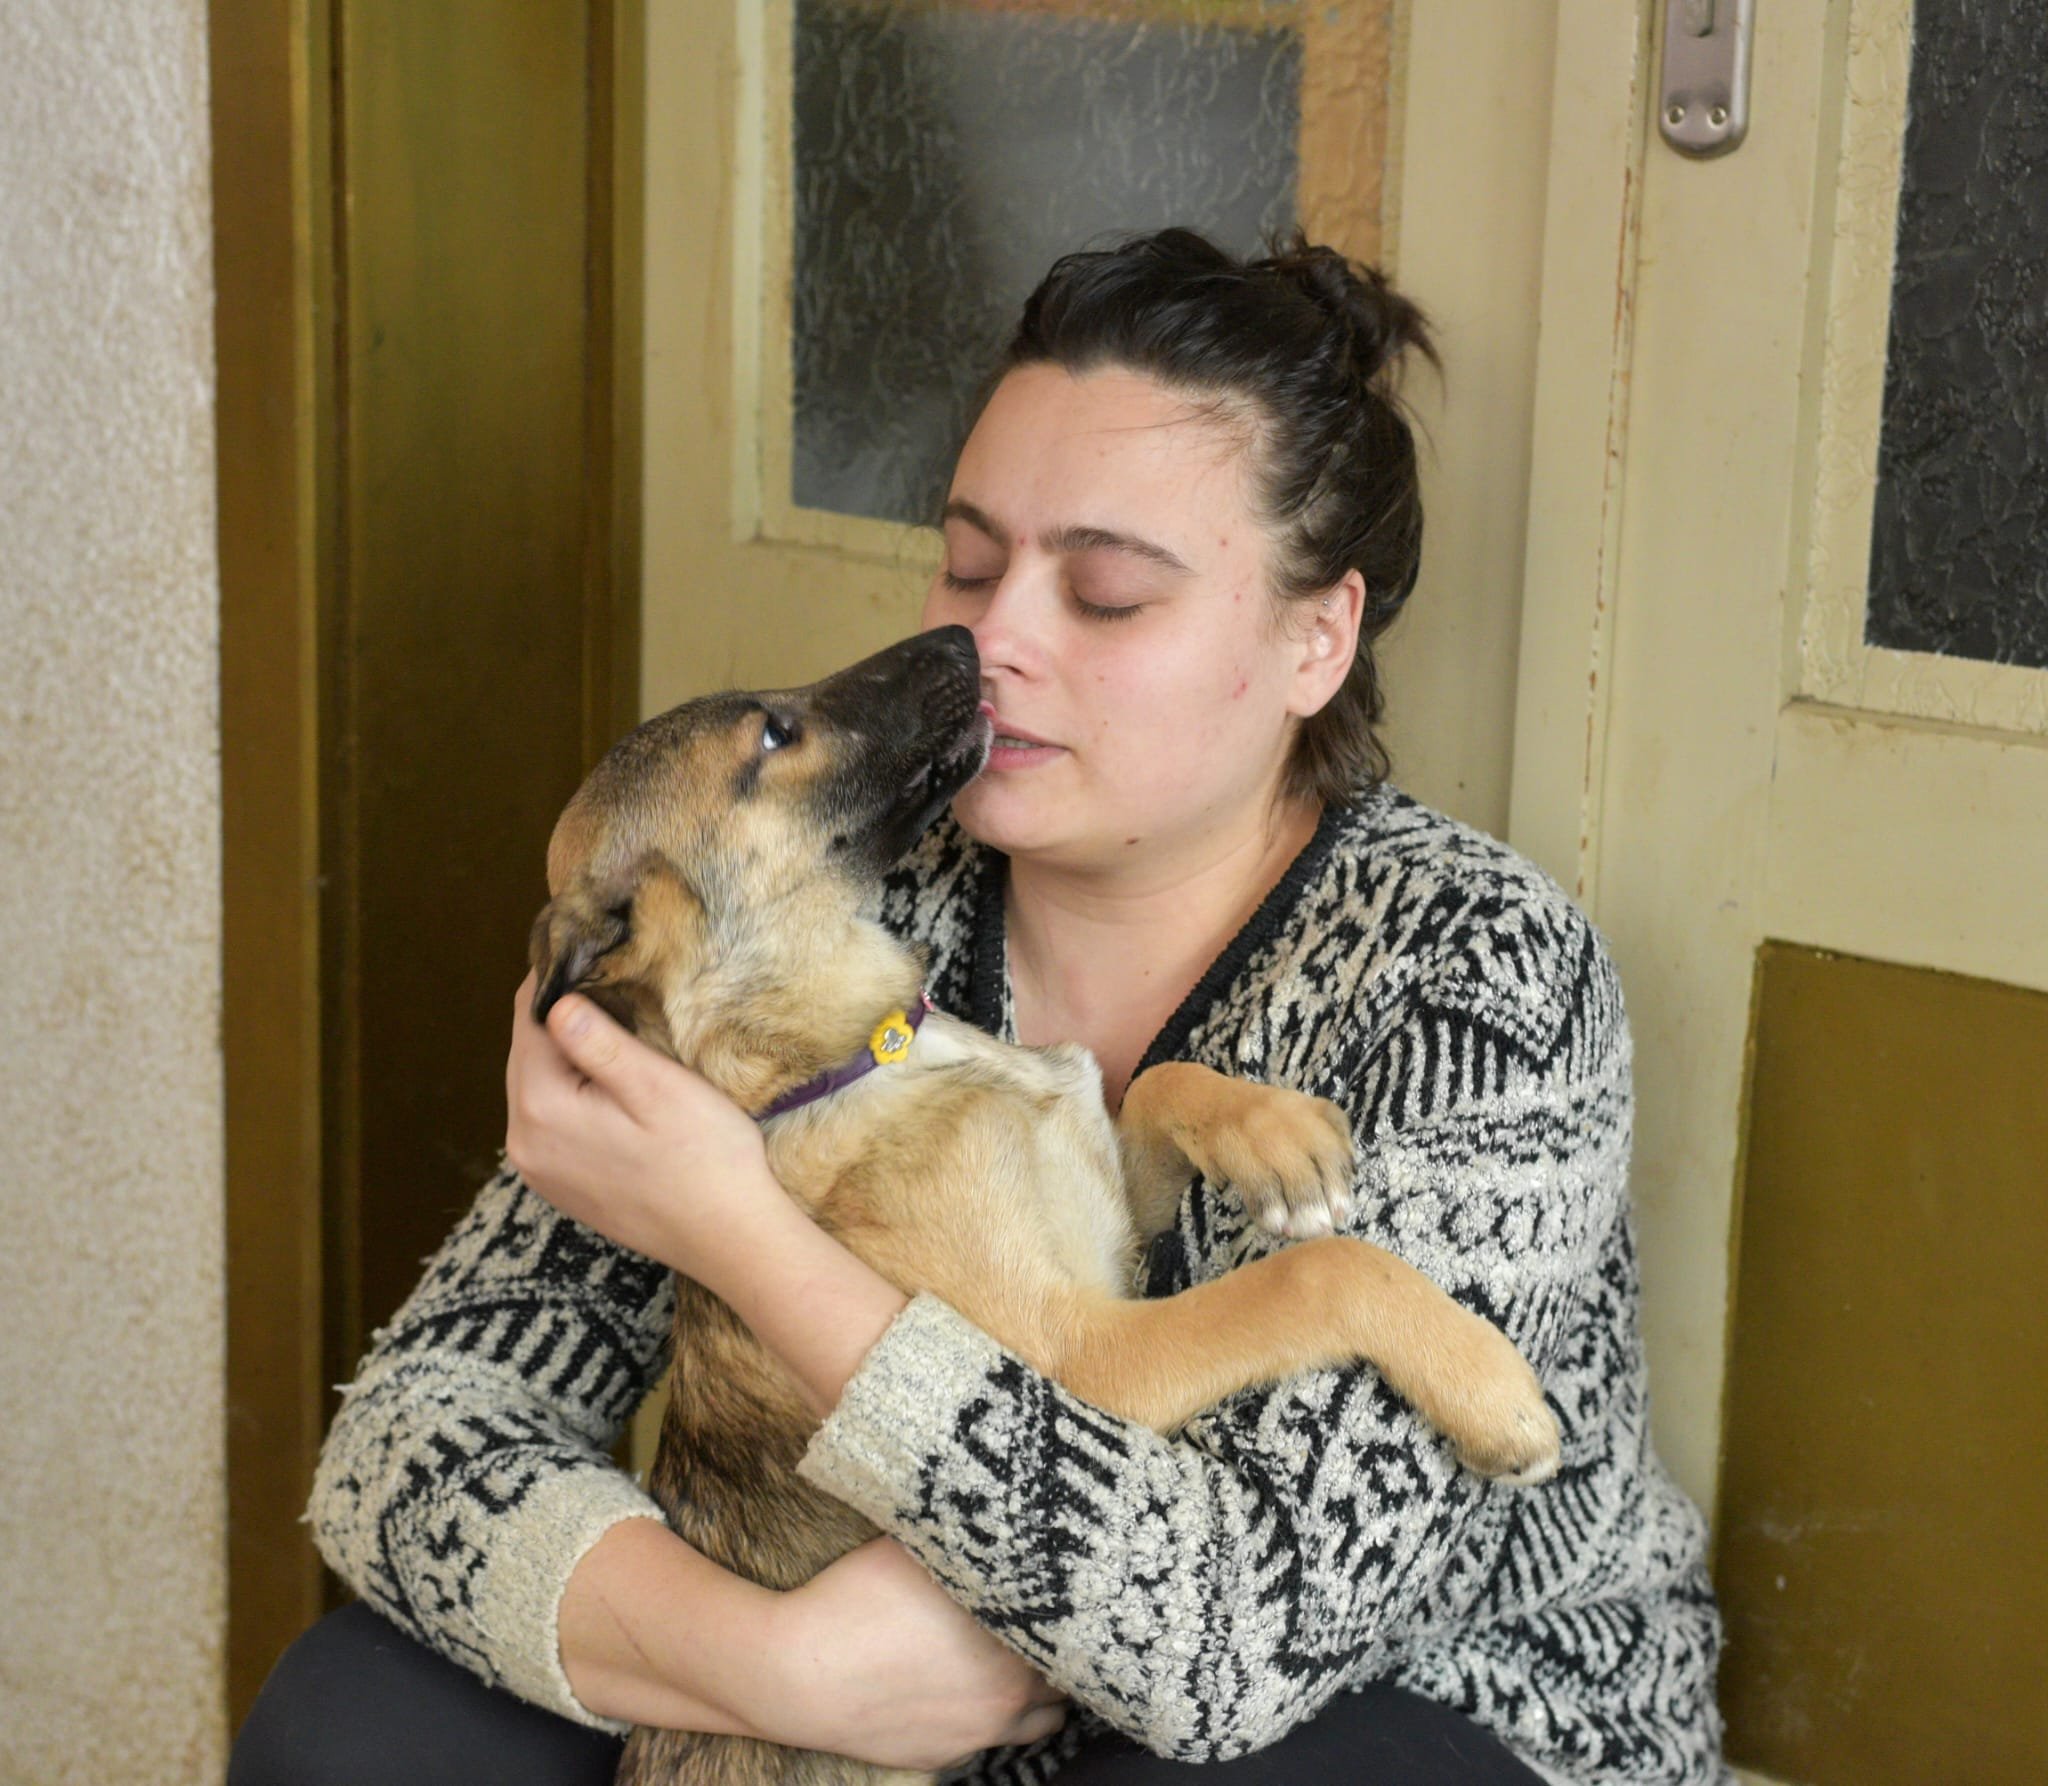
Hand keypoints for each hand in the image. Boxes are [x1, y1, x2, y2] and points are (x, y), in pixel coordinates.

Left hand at [503, 970, 781, 1274]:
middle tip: (600, 978)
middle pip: (527, 1055)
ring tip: (611, 1026)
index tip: (581, 948)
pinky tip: (610, 1086)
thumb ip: (598, 1044)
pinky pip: (551, 1122)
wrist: (731, 1239)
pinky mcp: (562, 1187)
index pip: (529, 1021)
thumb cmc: (706, 1158)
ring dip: (566, 1056)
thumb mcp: (658, 1086)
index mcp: (541, 1109)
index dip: (555, 980)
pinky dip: (571, 1094)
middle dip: (558, 1017)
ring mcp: (540, 1171)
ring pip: (538, 1088)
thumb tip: (555, 1001)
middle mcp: (525, 1143)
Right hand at [768, 1537, 1066, 1770]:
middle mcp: (1008, 1696)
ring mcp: (977, 1735)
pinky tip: (972, 1688)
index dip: (1067, 1603)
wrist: (798, 1677)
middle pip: (1066, 1676)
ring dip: (1039, 1691)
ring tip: (1021, 1658)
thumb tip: (995, 1512)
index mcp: (1012, 1641)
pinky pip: (993, 1741)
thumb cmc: (855, 1602)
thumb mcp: (913, 1548)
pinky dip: (994, 1716)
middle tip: (1044, 1618)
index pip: (1071, 1627)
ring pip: (1043, 1720)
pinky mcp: (944, 1757)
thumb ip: (964, 1539)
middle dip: (1059, 1647)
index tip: (1062, 1585)